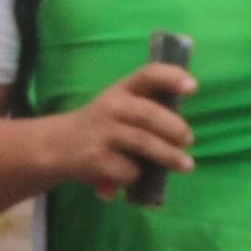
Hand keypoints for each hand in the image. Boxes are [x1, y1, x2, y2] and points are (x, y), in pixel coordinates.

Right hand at [45, 61, 193, 200]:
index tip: (192, 87)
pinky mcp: (96, 159)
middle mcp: (111, 107)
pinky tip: (134, 175)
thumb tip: (183, 133)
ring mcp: (103, 133)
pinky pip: (128, 170)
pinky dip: (138, 175)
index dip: (171, 77)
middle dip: (174, 128)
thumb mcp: (119, 105)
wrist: (58, 144)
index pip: (148, 74)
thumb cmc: (103, 124)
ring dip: (169, 156)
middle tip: (188, 139)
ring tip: (186, 165)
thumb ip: (148, 109)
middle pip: (149, 114)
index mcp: (122, 89)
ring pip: (143, 143)